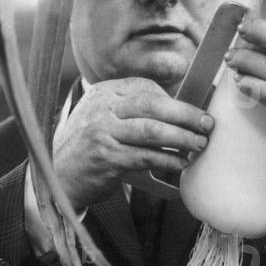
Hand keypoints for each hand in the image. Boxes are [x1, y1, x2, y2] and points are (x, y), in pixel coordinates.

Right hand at [52, 77, 214, 209]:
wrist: (57, 178)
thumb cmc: (90, 148)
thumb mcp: (105, 118)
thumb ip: (133, 111)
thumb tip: (182, 110)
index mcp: (103, 92)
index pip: (146, 88)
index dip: (175, 101)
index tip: (196, 112)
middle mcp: (101, 108)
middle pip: (153, 104)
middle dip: (186, 114)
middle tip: (208, 125)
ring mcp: (102, 132)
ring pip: (153, 130)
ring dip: (182, 138)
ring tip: (200, 145)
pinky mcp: (105, 157)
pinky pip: (145, 157)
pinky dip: (167, 161)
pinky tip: (181, 164)